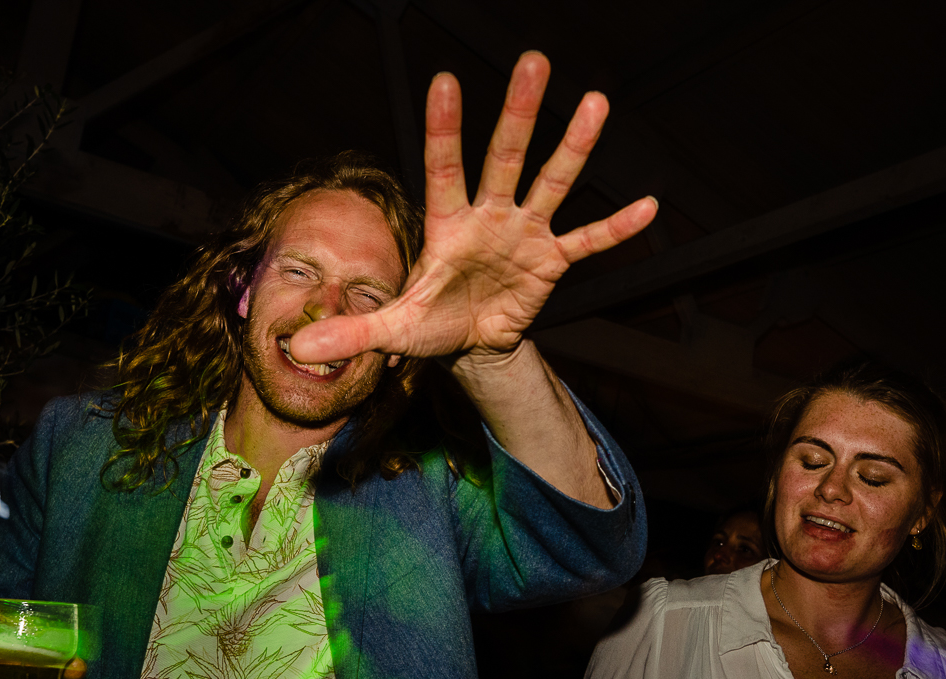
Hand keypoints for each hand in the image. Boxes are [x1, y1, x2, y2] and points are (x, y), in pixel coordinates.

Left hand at [287, 51, 656, 367]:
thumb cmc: (429, 323)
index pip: (443, 166)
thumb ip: (351, 332)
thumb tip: (297, 350)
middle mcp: (488, 216)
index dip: (444, 128)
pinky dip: (615, 228)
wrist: (471, 346)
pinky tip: (648, 206)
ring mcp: (523, 233)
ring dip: (574, 148)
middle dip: (519, 113)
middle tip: (534, 61)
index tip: (445, 81)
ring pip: (551, 183)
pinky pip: (588, 242)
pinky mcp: (551, 261)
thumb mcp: (391, 330)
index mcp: (447, 224)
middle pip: (505, 157)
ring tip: (596, 104)